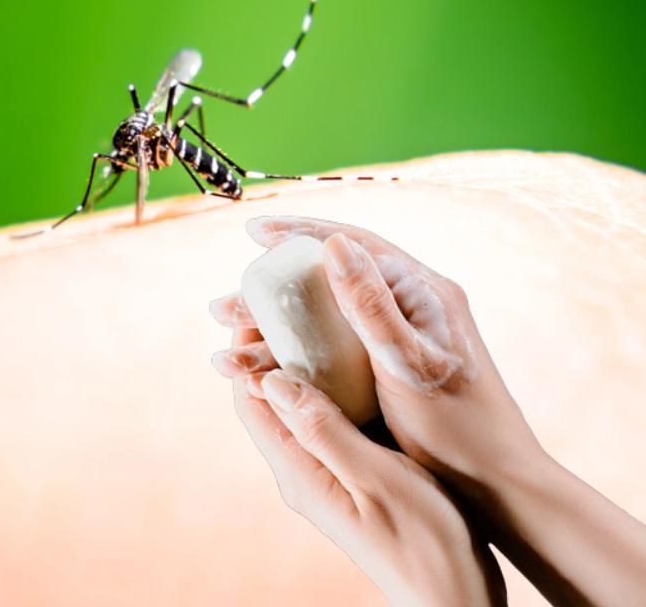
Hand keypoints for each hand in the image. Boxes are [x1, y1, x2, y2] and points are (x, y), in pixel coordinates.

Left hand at [224, 326, 504, 604]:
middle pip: (270, 397)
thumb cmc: (424, 544)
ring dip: (305, 361)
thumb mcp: (376, 480)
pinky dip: (336, 383)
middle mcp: (303, 472)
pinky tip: (360, 360)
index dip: (251, 351)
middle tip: (290, 298)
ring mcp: (326, 474)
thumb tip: (272, 380)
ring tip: (321, 315)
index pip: (252, 400)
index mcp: (299, 472)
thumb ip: (324, 431)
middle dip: (273, 348)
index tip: (260, 304)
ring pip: (301, 404)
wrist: (455, 598)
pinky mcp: (353, 474)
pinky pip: (330, 418)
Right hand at [227, 215, 542, 488]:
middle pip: (330, 282)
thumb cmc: (460, 432)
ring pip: (324, 320)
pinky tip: (261, 372)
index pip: (353, 245)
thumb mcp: (409, 365)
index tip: (252, 233)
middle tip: (225, 308)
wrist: (496, 487)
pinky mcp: (389, 369)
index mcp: (424, 292)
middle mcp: (413, 306)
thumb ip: (371, 306)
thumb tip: (334, 244)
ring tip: (229, 348)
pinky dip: (293, 357)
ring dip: (274, 330)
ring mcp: (400, 338)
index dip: (298, 234)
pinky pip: (332, 351)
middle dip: (271, 293)